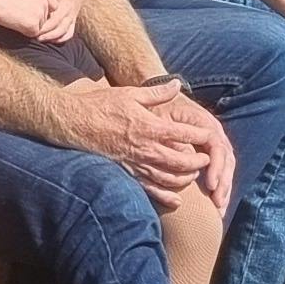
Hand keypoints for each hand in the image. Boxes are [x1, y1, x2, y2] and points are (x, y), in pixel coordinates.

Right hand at [61, 77, 226, 202]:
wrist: (75, 122)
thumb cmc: (102, 105)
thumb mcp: (131, 93)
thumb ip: (157, 92)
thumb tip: (176, 84)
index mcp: (148, 127)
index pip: (182, 134)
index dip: (199, 135)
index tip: (209, 135)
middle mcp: (144, 148)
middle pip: (180, 160)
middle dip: (197, 161)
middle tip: (207, 158)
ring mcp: (135, 163)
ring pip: (167, 177)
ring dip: (184, 178)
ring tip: (193, 173)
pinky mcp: (126, 172)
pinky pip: (149, 189)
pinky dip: (165, 196)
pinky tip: (177, 199)